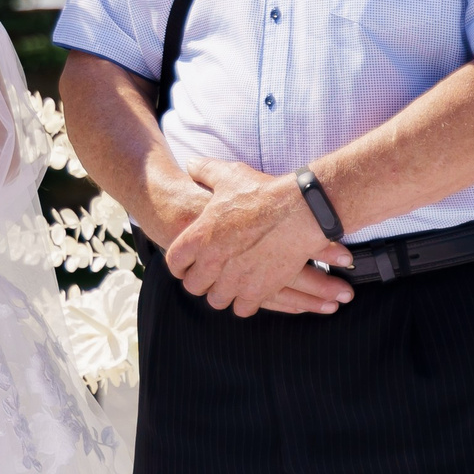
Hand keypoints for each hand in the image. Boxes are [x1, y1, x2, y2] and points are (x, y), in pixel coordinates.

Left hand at [164, 158, 352, 317]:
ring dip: (222, 292)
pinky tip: (249, 291)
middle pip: (194, 286)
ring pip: (217, 300)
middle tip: (210, 275)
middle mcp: (212, 262)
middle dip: (200, 281)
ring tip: (230, 283)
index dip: (180, 264)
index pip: (175, 262)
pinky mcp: (258, 291)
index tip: (188, 264)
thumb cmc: (263, 193)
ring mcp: (235, 280)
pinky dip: (244, 302)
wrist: (299, 211)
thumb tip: (191, 164)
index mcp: (199, 237)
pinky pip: (242, 308)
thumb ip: (205, 171)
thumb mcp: (229, 176)